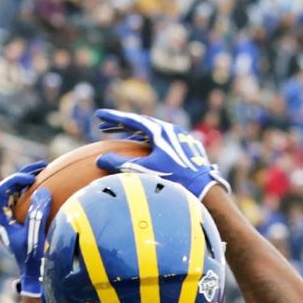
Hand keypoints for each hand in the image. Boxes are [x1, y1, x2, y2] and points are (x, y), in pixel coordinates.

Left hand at [0, 163, 51, 296]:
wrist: (38, 279)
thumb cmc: (36, 261)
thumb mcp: (36, 237)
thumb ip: (37, 214)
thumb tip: (42, 192)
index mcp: (2, 222)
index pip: (0, 191)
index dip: (14, 180)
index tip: (31, 178)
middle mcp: (7, 219)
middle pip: (10, 189)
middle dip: (25, 175)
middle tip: (42, 167)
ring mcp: (17, 222)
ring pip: (20, 194)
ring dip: (33, 182)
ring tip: (49, 172)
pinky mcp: (28, 224)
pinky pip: (31, 203)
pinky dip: (40, 194)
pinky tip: (55, 189)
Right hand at [93, 108, 229, 200]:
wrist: (204, 187)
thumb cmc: (175, 179)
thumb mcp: (145, 171)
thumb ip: (122, 164)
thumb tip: (100, 160)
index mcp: (159, 131)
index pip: (131, 120)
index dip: (112, 118)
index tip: (98, 114)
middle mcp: (170, 129)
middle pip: (140, 124)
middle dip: (121, 125)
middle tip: (104, 127)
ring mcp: (179, 137)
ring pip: (152, 132)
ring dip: (135, 134)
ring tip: (121, 138)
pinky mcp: (186, 146)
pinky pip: (163, 140)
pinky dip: (149, 142)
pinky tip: (144, 149)